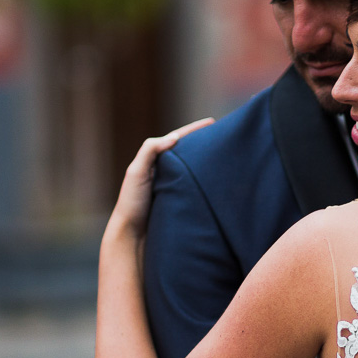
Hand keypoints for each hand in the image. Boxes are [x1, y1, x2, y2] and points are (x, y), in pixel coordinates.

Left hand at [109, 118, 213, 235]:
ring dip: (208, 164)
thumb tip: (174, 138)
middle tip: (224, 137)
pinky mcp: (182, 203)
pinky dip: (207, 182)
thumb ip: (150, 150)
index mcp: (155, 162)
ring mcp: (175, 188)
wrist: (133, 235)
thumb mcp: (136, 172)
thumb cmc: (132, 203)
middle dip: (204, 144)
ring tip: (226, 156)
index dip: (194, 130)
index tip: (212, 122)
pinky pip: (198, 188)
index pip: (177, 139)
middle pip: (188, 153)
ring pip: (194, 171)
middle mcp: (166, 173)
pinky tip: (219, 182)